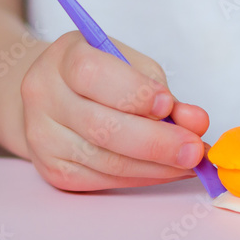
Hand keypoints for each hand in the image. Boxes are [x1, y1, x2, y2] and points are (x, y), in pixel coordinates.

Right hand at [20, 32, 208, 190]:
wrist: (52, 97)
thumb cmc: (99, 76)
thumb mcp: (130, 65)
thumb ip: (161, 91)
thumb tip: (195, 122)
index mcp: (63, 59)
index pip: (92, 75)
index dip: (133, 93)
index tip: (167, 105)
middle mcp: (45, 97)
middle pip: (102, 127)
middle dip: (157, 142)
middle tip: (195, 149)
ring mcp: (44, 137)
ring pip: (107, 161)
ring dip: (157, 166)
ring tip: (190, 162)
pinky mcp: (53, 170)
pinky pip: (104, 180)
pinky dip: (143, 177)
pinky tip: (167, 170)